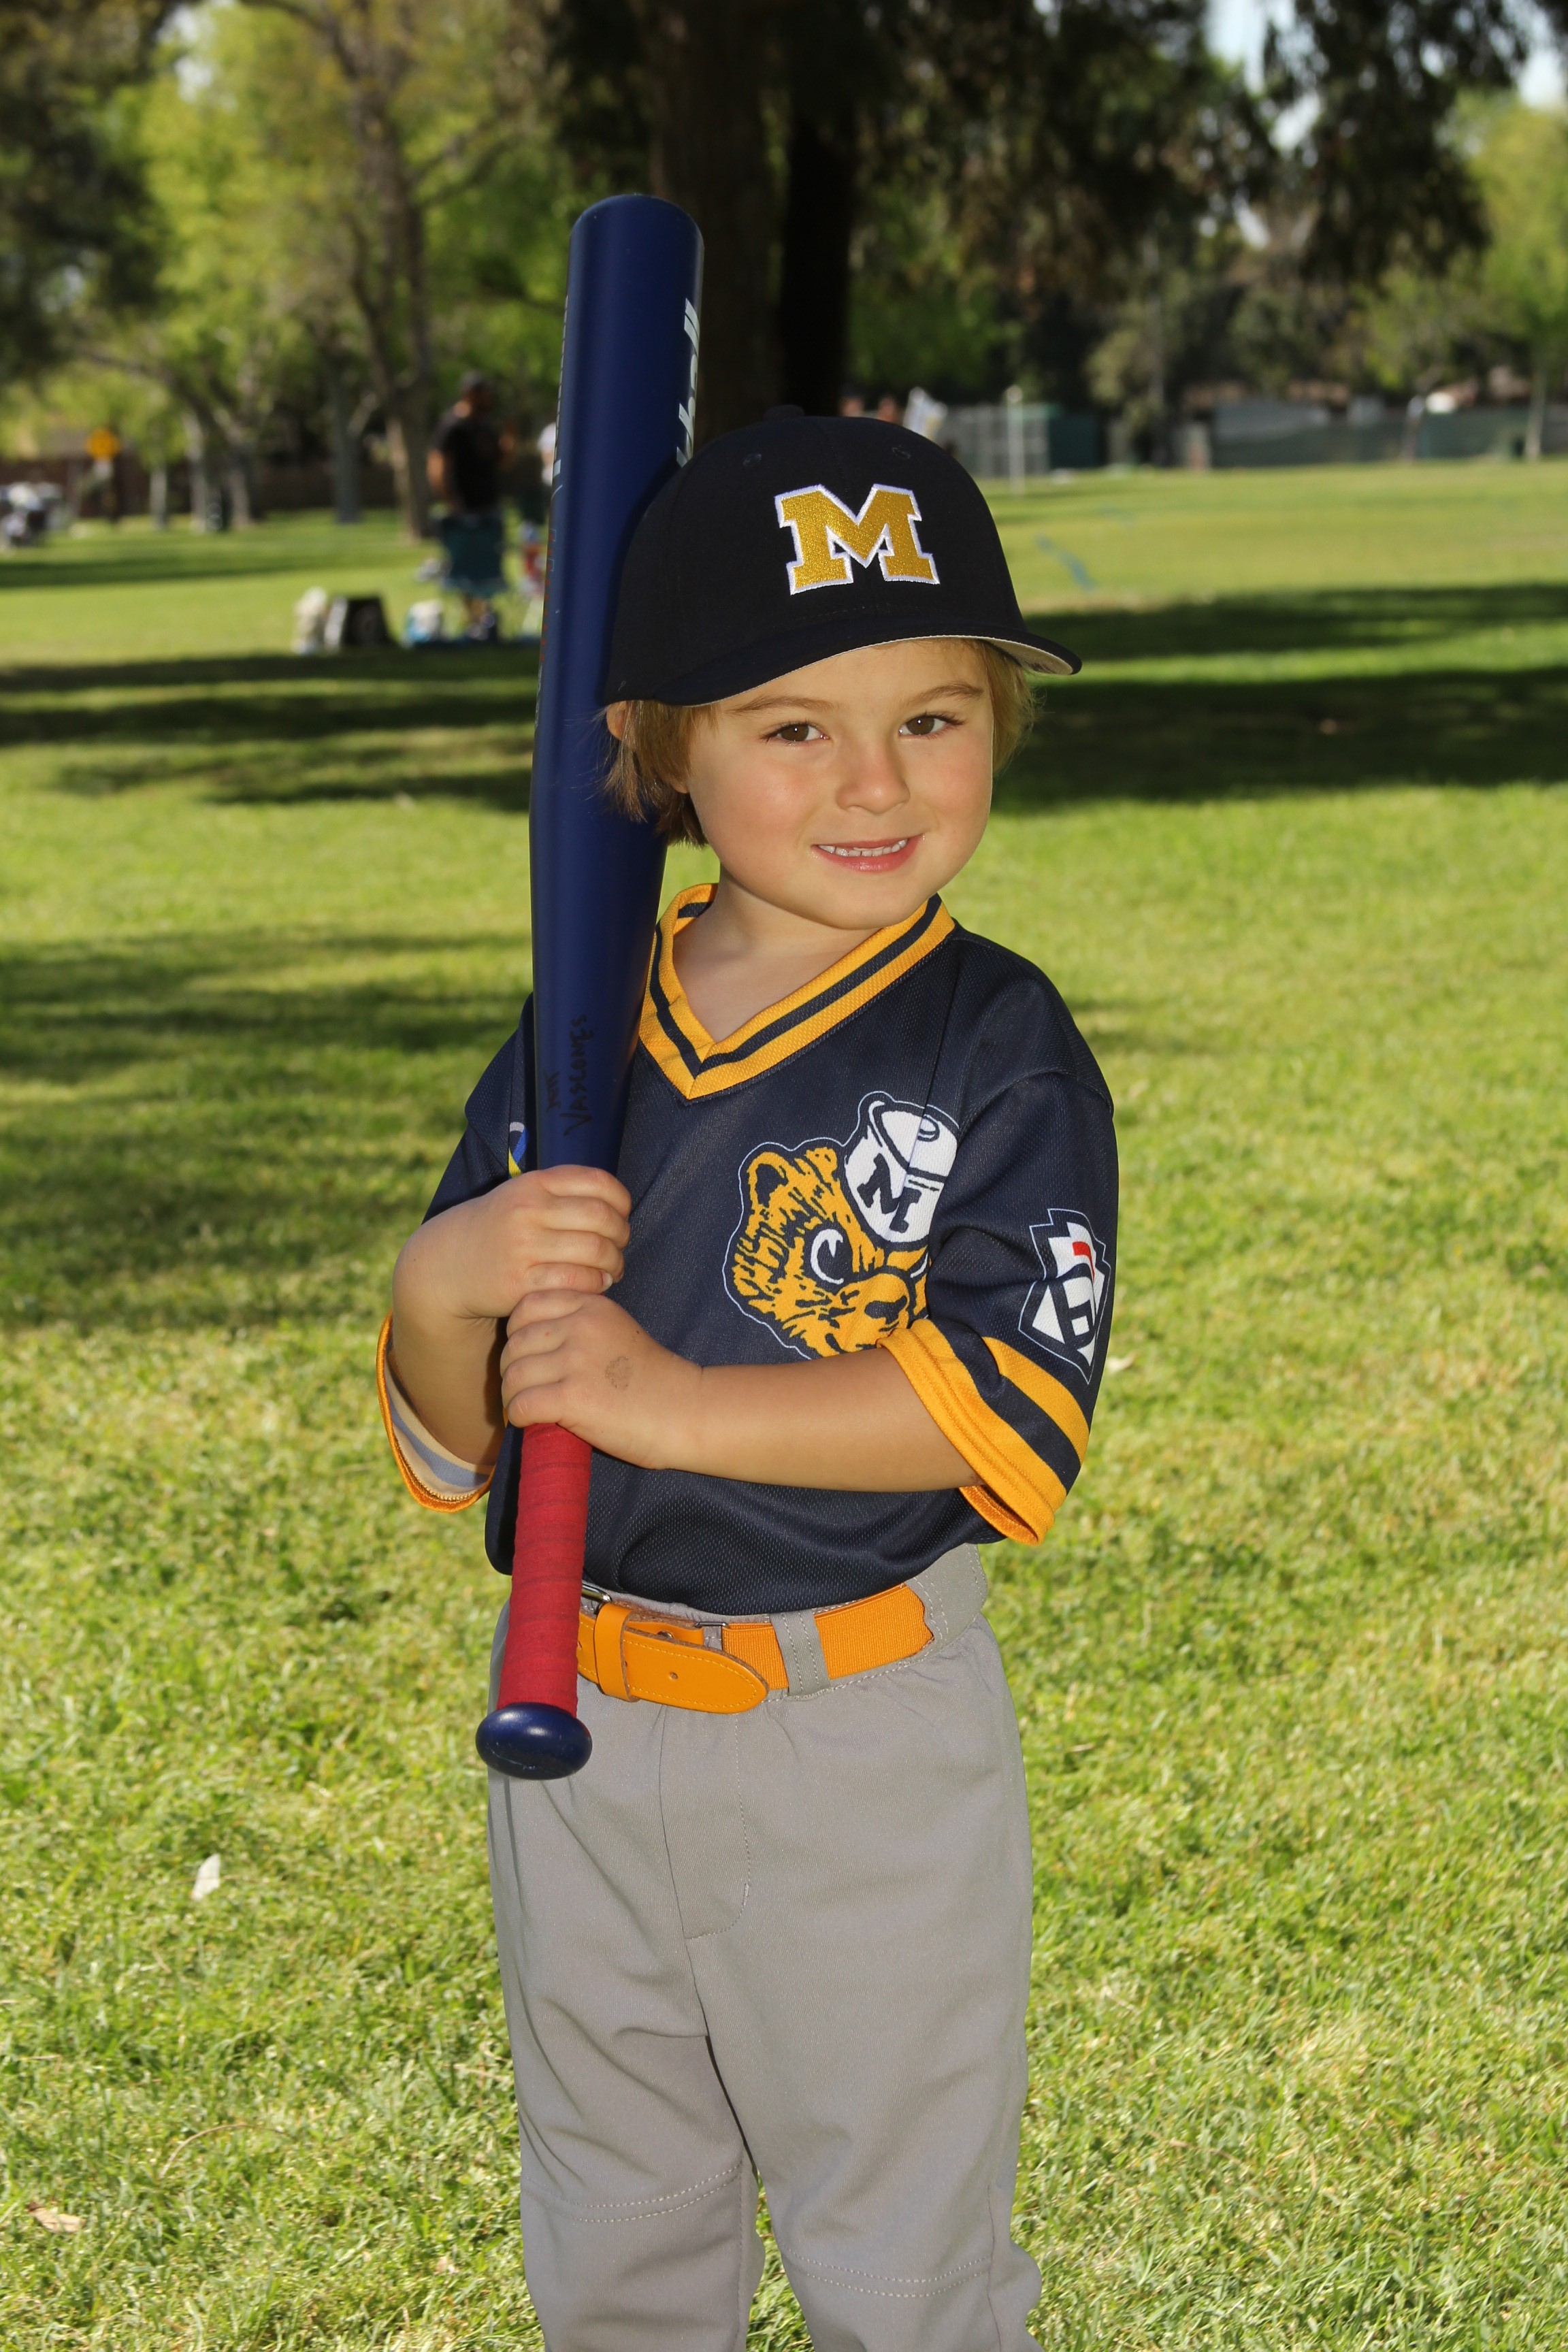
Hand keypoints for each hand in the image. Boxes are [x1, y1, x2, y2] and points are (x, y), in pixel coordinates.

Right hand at [397, 1165, 630, 1329]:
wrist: (450, 1264)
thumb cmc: (499, 1228)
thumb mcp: (522, 1195)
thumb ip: (563, 1191)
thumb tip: (618, 1203)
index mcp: (533, 1184)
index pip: (598, 1183)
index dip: (621, 1202)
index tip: (621, 1216)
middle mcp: (527, 1211)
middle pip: (602, 1219)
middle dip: (622, 1235)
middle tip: (619, 1247)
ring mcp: (523, 1247)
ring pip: (595, 1251)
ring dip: (615, 1263)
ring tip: (613, 1268)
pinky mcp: (520, 1282)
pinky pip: (577, 1281)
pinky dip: (596, 1284)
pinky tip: (597, 1285)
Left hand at [501, 1289, 699, 1468]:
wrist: (685, 1410)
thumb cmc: (652, 1378)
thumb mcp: (616, 1331)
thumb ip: (579, 1325)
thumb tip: (527, 1341)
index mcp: (591, 1306)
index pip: (527, 1306)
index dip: (517, 1333)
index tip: (527, 1355)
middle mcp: (581, 1326)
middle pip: (515, 1342)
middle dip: (512, 1368)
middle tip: (522, 1388)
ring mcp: (576, 1361)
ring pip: (514, 1374)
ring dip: (512, 1395)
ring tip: (524, 1407)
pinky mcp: (573, 1398)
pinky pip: (521, 1404)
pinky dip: (518, 1417)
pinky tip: (531, 1421)